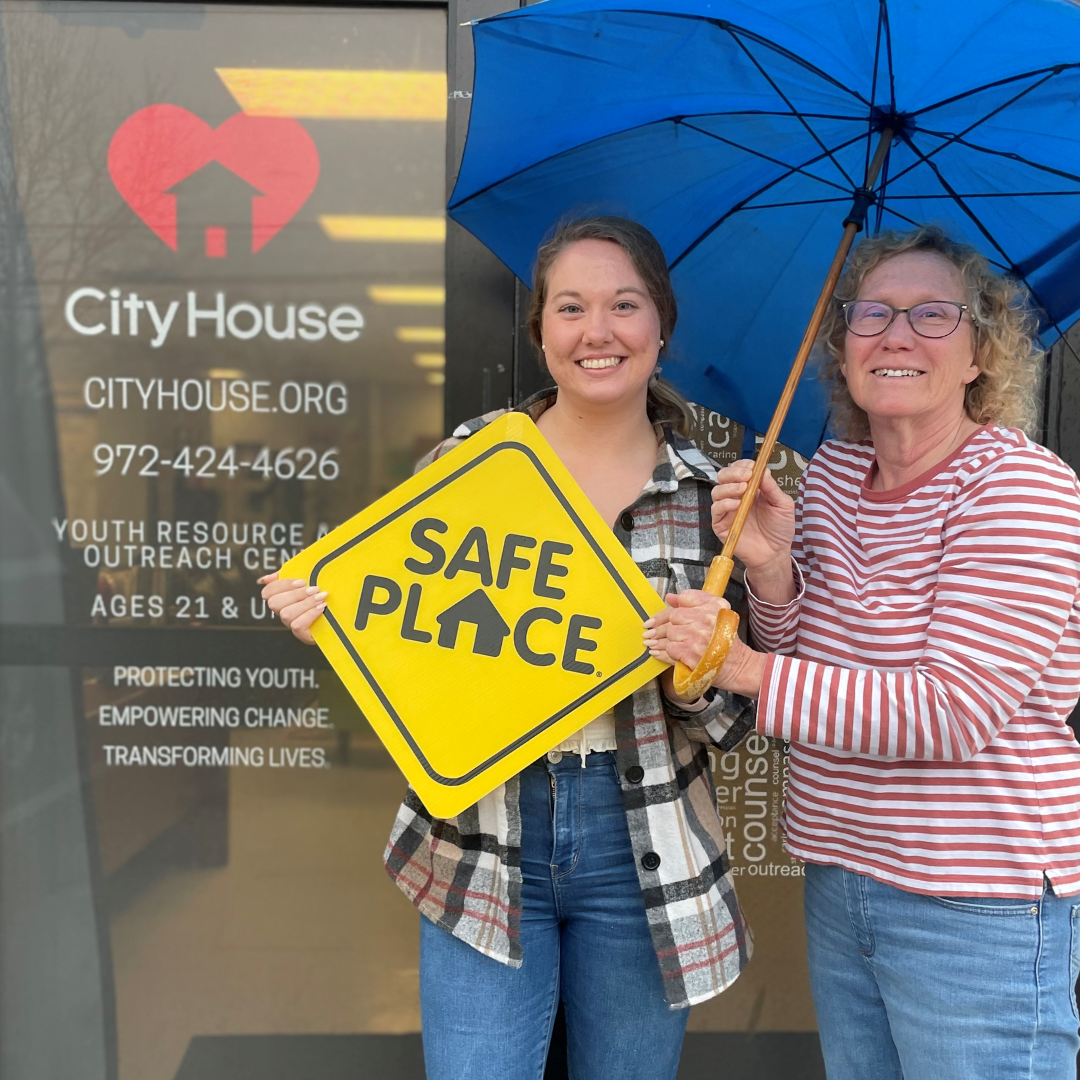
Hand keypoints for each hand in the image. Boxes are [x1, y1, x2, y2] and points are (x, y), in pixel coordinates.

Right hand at [258, 571, 325, 644]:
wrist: (342, 613)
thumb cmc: (321, 593)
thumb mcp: (307, 578)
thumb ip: (288, 574)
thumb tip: (266, 579)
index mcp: (282, 598)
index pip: (267, 592)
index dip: (281, 585)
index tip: (301, 581)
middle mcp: (284, 612)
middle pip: (274, 603)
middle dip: (295, 594)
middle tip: (314, 589)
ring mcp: (291, 624)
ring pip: (286, 614)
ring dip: (305, 603)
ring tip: (320, 597)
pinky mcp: (302, 634)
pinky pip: (297, 625)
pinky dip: (310, 614)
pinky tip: (321, 608)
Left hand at [645, 590, 766, 699]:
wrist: (738, 665)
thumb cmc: (724, 640)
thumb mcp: (716, 614)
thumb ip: (693, 602)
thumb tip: (670, 597)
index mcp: (713, 606)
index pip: (683, 600)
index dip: (666, 611)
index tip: (654, 619)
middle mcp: (706, 619)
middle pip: (673, 617)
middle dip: (660, 627)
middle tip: (648, 633)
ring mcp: (699, 637)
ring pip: (670, 633)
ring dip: (661, 640)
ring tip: (652, 643)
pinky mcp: (693, 654)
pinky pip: (670, 649)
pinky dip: (663, 653)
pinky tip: (657, 653)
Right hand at [711, 459, 794, 572]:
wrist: (775, 553)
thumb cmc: (780, 529)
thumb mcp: (783, 505)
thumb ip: (772, 488)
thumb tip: (763, 470)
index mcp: (750, 489)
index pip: (739, 470)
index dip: (743, 465)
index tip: (752, 466)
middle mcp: (736, 497)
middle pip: (723, 477)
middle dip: (733, 473)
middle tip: (746, 476)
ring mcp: (727, 510)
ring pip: (717, 491)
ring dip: (729, 487)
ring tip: (743, 490)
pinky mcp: (721, 524)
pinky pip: (716, 510)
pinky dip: (724, 504)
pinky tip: (736, 505)